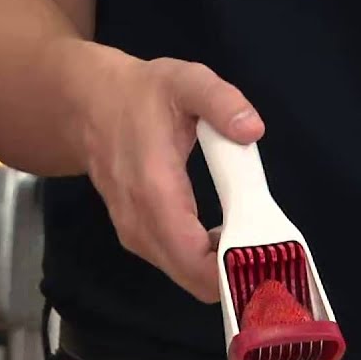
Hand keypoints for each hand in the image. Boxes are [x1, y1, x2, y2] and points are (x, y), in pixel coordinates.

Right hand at [81, 56, 264, 302]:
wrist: (88, 107)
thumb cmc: (141, 95)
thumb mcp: (184, 81)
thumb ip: (220, 101)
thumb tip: (252, 129)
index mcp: (154, 190)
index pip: (192, 257)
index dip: (231, 270)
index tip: (269, 262)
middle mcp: (140, 224)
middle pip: (193, 278)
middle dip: (235, 275)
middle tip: (272, 251)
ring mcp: (135, 236)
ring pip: (186, 277)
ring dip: (222, 269)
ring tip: (254, 239)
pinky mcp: (137, 240)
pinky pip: (178, 265)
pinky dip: (206, 263)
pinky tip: (228, 237)